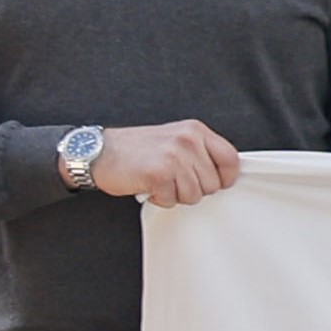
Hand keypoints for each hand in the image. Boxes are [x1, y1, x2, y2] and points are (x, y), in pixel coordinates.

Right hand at [92, 121, 240, 209]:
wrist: (99, 151)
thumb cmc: (137, 149)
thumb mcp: (176, 140)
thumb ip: (200, 152)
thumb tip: (224, 175)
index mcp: (196, 130)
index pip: (231, 159)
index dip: (226, 178)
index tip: (215, 183)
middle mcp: (188, 140)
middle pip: (213, 183)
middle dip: (194, 189)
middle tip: (173, 180)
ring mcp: (174, 156)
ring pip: (194, 195)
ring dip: (176, 195)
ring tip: (160, 181)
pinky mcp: (159, 173)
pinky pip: (172, 200)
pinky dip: (160, 199)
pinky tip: (149, 186)